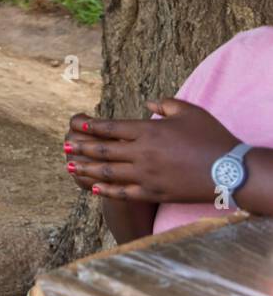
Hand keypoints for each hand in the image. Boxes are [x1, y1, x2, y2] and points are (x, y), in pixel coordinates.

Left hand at [64, 98, 239, 203]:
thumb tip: (148, 103)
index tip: (77, 126)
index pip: (111, 128)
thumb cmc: (211, 136)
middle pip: (103, 150)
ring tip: (70, 166)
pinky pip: (123, 192)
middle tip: (64, 146)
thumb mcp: (189, 111)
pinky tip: (94, 188)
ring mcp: (147, 175)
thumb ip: (165, 103)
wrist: (230, 170)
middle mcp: (142, 153)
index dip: (91, 127)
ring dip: (87, 169)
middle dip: (81, 148)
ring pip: (108, 172)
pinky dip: (106, 190)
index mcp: (148, 131)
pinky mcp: (154, 192)